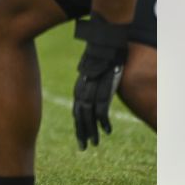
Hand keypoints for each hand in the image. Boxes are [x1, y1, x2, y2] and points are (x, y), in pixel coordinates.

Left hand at [72, 13, 128, 149]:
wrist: (106, 37)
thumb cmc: (103, 52)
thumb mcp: (96, 68)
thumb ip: (94, 80)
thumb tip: (94, 85)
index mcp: (82, 85)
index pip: (77, 109)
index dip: (79, 124)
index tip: (81, 138)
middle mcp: (84, 87)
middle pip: (79, 114)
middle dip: (81, 132)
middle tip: (84, 147)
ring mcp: (93, 86)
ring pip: (87, 114)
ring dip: (91, 130)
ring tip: (94, 143)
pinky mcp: (103, 84)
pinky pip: (101, 107)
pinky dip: (103, 121)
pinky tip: (107, 131)